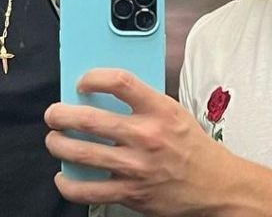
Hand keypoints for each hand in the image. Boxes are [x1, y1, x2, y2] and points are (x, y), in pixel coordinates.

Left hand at [44, 68, 239, 215]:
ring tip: (54, 141)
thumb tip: (102, 94)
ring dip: (59, 146)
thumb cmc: (193, 148)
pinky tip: (64, 177)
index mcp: (159, 110)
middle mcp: (146, 136)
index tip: (82, 83)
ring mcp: (136, 167)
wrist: (217, 187)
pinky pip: (89, 191)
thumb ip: (143, 103)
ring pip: (82, 154)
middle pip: (89, 119)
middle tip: (53, 114)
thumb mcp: (174, 113)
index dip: (93, 78)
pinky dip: (68, 185)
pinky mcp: (131, 193)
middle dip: (61, 115)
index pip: (120, 83)